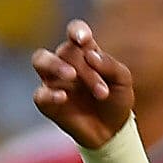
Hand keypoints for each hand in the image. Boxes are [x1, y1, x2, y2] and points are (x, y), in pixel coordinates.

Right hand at [31, 19, 134, 147]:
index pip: (75, 31)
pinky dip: (50, 94)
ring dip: (55, 65)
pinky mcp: (46, 103)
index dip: (77, 30)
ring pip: (40, 60)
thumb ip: (109, 65)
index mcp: (85, 52)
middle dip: (84, 68)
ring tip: (71, 76)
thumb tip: (90, 55)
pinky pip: (40, 94)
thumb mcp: (122, 81)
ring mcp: (53, 81)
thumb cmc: (116, 100)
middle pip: (65, 51)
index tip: (83, 40)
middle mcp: (66, 62)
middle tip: (101, 90)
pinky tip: (63, 97)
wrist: (112, 131)